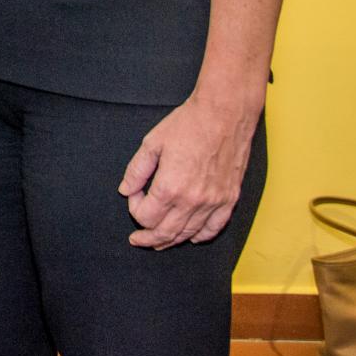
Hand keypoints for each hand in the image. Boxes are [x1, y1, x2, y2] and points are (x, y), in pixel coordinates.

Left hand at [119, 95, 257, 248]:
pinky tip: (190, 236)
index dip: (134, 209)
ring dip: (171, 240)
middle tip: (138, 239)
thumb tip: (125, 190)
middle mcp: (193, 201)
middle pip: (166, 232)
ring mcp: (214, 202)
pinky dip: (200, 236)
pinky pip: (215, 228)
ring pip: (189, 234)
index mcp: (170, 187)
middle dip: (148, 237)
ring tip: (158, 241)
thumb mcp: (152, 143)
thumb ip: (136, 171)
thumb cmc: (187, 125)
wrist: (224, 114)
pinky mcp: (230, 199)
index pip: (146, 216)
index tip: (135, 194)